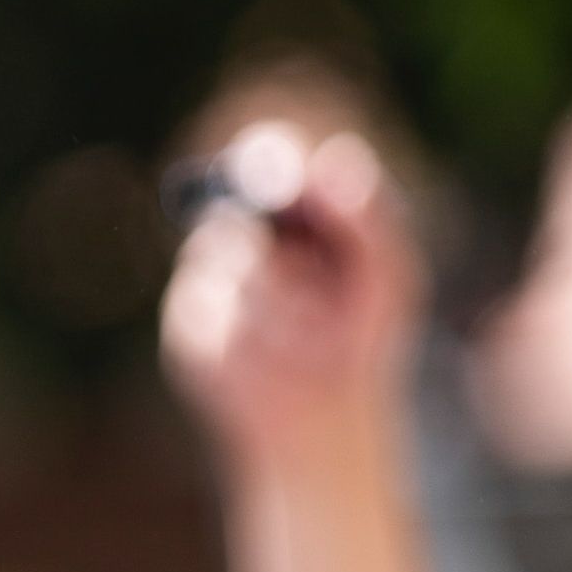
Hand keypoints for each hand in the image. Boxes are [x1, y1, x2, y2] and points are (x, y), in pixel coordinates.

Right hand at [157, 125, 423, 474]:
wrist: (326, 416)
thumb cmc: (361, 337)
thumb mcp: (388, 275)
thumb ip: (370, 216)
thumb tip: (336, 154)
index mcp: (284, 211)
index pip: (264, 160)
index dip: (269, 162)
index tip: (291, 182)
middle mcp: (237, 237)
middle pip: (237, 212)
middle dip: (282, 247)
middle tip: (316, 275)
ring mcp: (204, 282)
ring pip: (233, 270)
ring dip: (283, 303)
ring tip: (317, 335)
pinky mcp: (184, 331)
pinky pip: (213, 318)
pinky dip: (254, 340)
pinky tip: (280, 362)